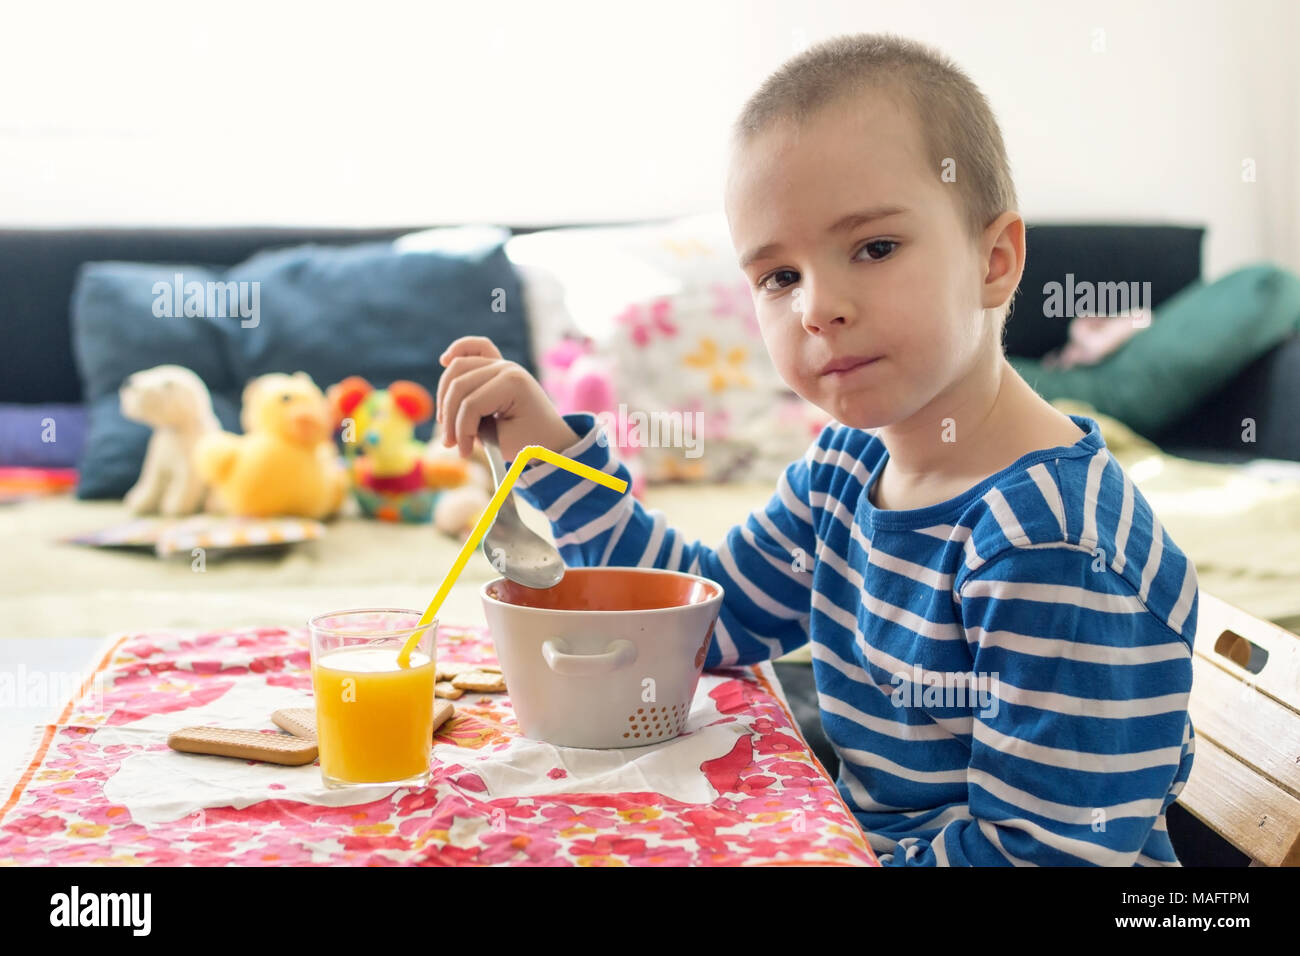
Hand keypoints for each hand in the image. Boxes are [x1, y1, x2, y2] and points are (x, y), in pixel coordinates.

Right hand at [435, 336, 581, 461]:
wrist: (550, 438)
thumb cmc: (530, 442)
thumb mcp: (501, 441)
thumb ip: (473, 428)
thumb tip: (448, 422)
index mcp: (513, 383)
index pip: (471, 404)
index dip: (462, 431)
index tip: (464, 453)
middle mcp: (507, 367)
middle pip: (459, 385)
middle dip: (450, 417)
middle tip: (451, 443)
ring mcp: (501, 363)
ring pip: (457, 369)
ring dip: (446, 397)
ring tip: (446, 423)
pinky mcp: (497, 366)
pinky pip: (476, 347)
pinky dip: (459, 350)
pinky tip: (444, 360)